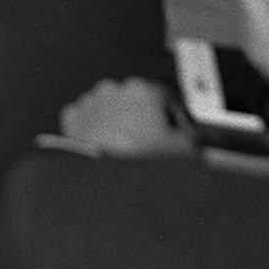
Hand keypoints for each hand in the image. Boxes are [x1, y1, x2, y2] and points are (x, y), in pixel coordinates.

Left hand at [59, 78, 195, 156]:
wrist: (104, 178)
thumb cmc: (140, 160)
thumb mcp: (184, 150)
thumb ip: (193, 137)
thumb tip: (195, 136)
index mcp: (143, 90)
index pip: (166, 97)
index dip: (175, 117)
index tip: (177, 132)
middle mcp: (114, 89)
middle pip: (137, 101)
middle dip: (145, 119)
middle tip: (151, 144)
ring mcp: (91, 101)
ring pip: (111, 108)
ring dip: (119, 122)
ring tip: (127, 149)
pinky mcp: (74, 116)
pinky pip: (88, 119)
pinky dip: (96, 129)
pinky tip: (106, 146)